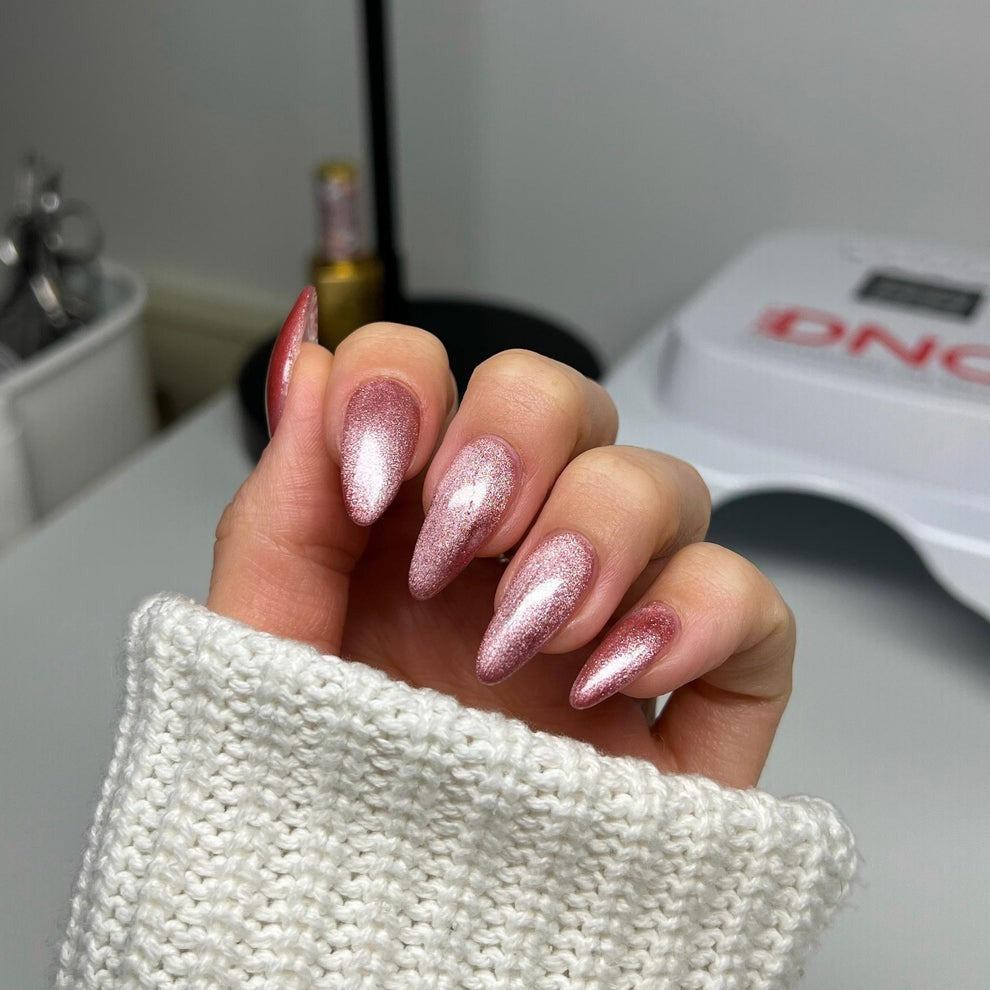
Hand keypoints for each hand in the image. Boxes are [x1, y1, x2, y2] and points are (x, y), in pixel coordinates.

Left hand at [209, 289, 793, 787]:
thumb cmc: (318, 812)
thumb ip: (279, 508)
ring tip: (530, 631)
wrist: (383, 954)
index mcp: (406, 528)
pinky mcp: (690, 693)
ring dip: (598, 530)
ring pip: (663, 482)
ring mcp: (608, 615)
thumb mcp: (264, 654)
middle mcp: (510, 553)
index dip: (409, 385)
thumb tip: (311, 358)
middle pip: (563, 400)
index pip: (432, 377)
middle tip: (461, 544)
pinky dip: (700, 612)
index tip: (373, 479)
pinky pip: (754, 606)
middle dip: (518, 440)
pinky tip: (614, 671)